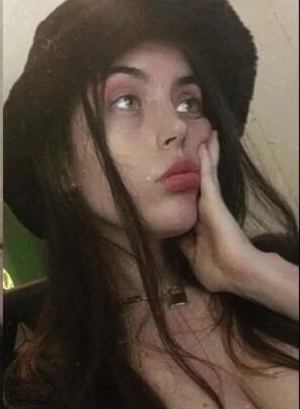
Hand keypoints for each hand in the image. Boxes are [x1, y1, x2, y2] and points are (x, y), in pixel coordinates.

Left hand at [178, 130, 256, 293]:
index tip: (183, 175)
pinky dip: (207, 161)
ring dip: (208, 155)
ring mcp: (211, 204)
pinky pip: (208, 176)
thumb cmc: (217, 270)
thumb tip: (173, 236)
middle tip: (202, 143)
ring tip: (208, 135)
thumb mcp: (193, 256)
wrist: (236, 272)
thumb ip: (184, 244)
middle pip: (203, 181)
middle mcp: (206, 210)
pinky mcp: (213, 200)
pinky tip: (206, 145)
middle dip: (203, 164)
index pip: (193, 200)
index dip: (189, 186)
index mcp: (200, 223)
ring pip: (207, 174)